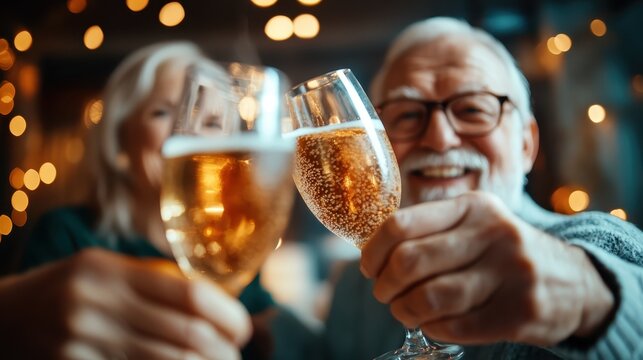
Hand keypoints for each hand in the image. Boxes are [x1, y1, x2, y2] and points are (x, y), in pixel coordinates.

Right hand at [0, 249, 250, 359]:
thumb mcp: (101, 270)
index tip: (243, 328)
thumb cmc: (64, 290)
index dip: (227, 314)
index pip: (188, 292)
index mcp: (108, 270)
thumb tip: (215, 300)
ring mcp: (80, 342)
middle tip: (238, 355)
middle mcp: (94, 304)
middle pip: (183, 333)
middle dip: (224, 350)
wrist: (0, 318)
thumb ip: (151, 279)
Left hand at [361, 191, 613, 345]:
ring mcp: (510, 273)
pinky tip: (432, 322)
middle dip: (384, 285)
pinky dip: (431, 327)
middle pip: (409, 261)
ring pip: (429, 297)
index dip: (373, 251)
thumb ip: (432, 229)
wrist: (575, 281)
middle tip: (384, 293)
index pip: (401, 224)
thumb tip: (373, 250)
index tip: (369, 267)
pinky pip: (453, 326)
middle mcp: (493, 233)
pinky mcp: (518, 312)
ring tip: (404, 311)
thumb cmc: (505, 252)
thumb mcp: (476, 223)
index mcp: (473, 207)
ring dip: (404, 310)